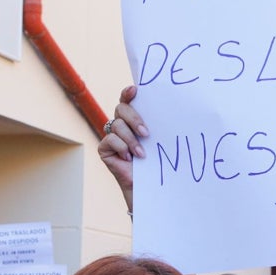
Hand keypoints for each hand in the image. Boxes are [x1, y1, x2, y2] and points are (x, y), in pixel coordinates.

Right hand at [98, 85, 148, 211]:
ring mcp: (111, 135)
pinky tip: (129, 158)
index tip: (135, 89)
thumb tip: (171, 108)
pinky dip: (122, 148)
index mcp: (134, 118)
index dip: (128, 93)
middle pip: (121, 109)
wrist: (147, 184)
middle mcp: (120, 123)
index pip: (128, 99)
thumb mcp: (158, 139)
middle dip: (134, 119)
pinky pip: (110, 139)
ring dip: (131, 139)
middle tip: (146, 133)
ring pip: (117, 125)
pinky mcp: (104, 148)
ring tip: (141, 153)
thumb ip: (157, 124)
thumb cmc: (156, 161)